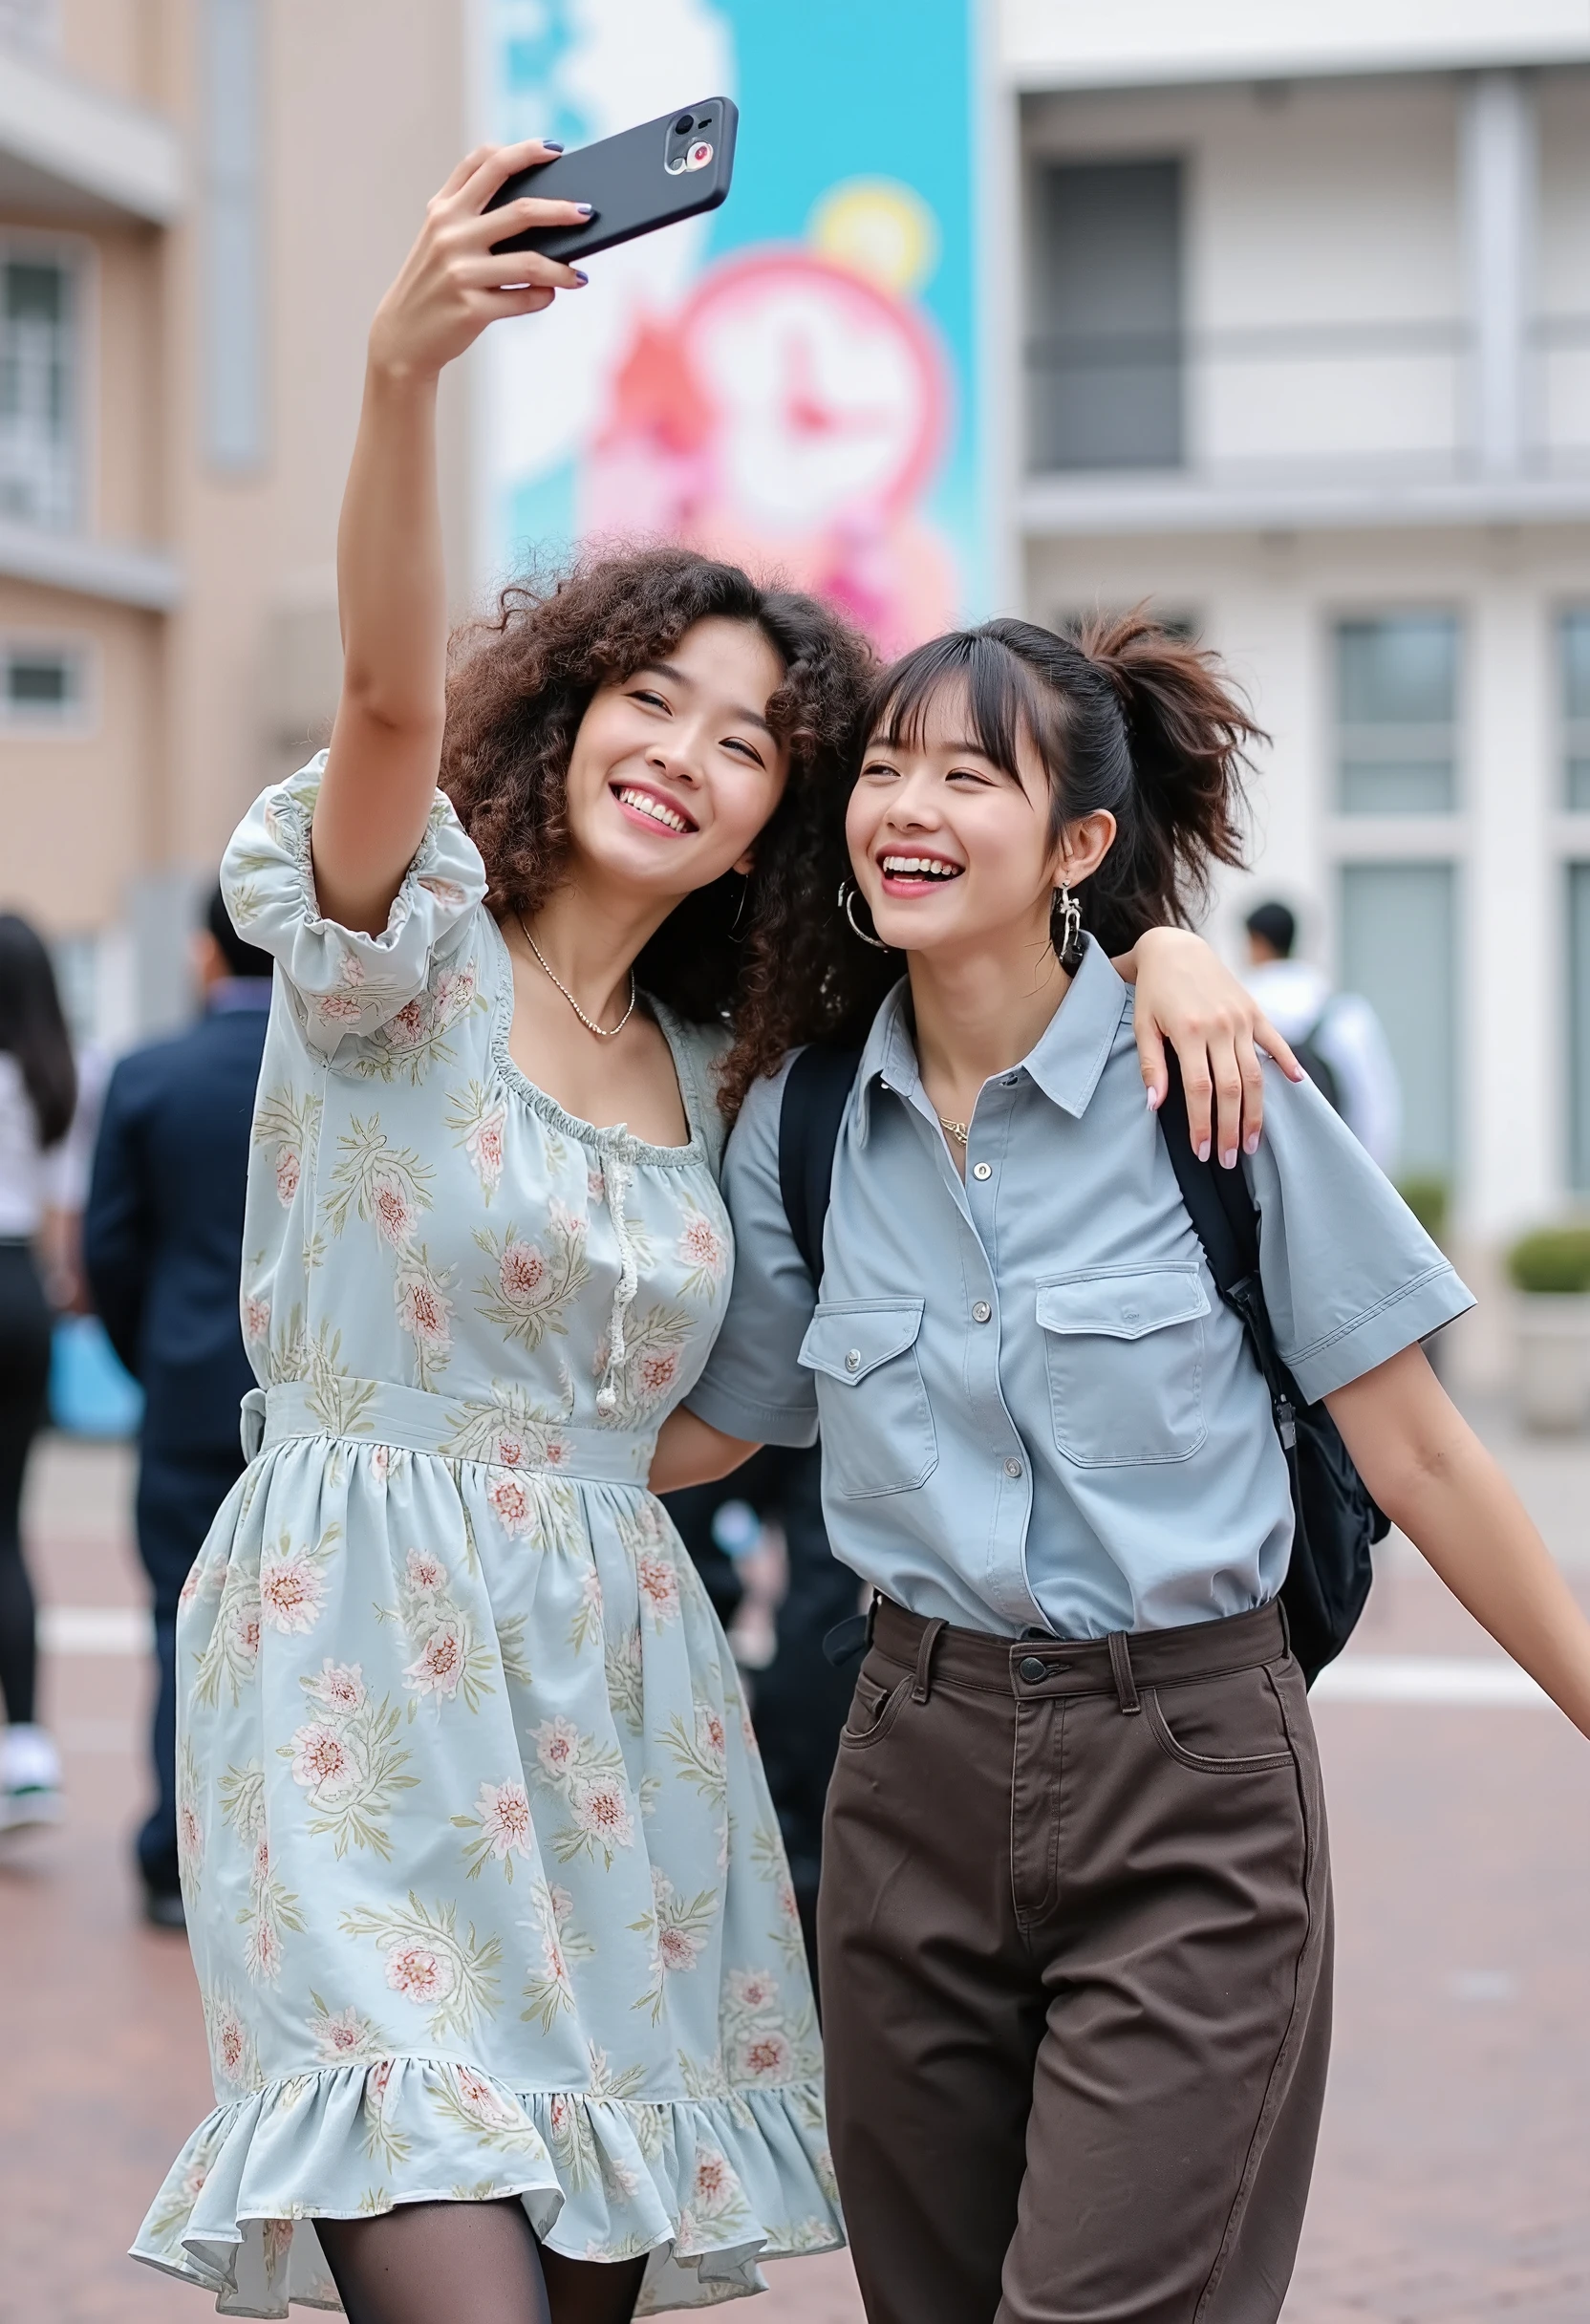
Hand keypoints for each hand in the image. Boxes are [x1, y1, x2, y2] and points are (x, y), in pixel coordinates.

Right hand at [368, 141, 589, 382]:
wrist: (402, 336)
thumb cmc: (433, 282)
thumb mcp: (439, 237)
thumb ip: (470, 210)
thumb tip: (537, 203)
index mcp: (443, 210)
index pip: (485, 164)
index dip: (523, 151)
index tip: (555, 149)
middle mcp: (450, 235)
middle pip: (520, 211)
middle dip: (560, 209)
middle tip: (587, 212)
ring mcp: (461, 273)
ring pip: (530, 263)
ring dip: (563, 269)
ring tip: (579, 275)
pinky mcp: (471, 309)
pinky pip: (524, 300)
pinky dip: (543, 297)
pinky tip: (550, 295)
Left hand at [1117, 927, 1303, 1165]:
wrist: (1176, 948)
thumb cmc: (1153, 991)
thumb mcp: (1142, 1025)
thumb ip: (1151, 1065)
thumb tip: (1155, 1104)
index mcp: (1188, 1032)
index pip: (1200, 1089)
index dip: (1202, 1124)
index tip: (1203, 1152)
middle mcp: (1219, 1026)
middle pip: (1232, 1089)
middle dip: (1231, 1129)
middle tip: (1229, 1160)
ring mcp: (1241, 1019)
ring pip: (1255, 1074)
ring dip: (1256, 1113)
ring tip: (1253, 1143)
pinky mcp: (1255, 1012)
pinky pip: (1275, 1041)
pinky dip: (1288, 1063)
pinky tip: (1297, 1085)